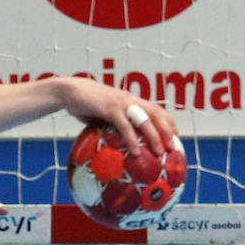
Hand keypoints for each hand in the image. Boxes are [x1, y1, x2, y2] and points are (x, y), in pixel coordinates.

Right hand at [56, 77, 177, 155]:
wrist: (69, 92)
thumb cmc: (82, 104)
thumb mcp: (99, 113)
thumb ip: (108, 123)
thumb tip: (111, 140)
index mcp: (129, 99)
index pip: (154, 109)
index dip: (166, 121)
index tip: (174, 134)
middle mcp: (130, 100)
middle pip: (156, 114)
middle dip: (167, 130)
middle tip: (173, 146)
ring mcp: (121, 104)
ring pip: (145, 120)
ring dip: (155, 137)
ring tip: (160, 152)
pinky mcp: (111, 109)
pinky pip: (125, 127)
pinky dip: (132, 140)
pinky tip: (136, 153)